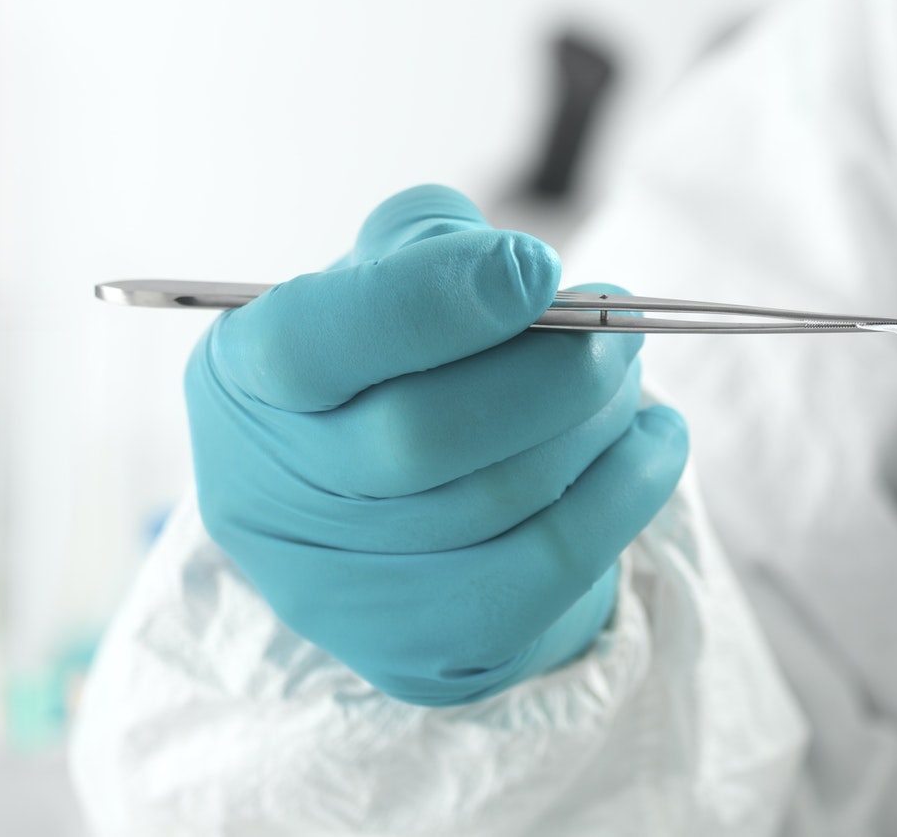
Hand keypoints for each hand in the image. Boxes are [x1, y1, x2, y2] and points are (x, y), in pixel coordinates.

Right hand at [183, 185, 688, 704]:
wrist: (388, 503)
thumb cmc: (391, 356)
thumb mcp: (385, 271)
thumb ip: (432, 242)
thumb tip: (516, 273)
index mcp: (243, 377)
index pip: (312, 341)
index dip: (435, 299)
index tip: (539, 267)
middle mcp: (266, 497)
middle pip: (422, 436)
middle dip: (553, 369)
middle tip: (622, 320)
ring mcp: (337, 592)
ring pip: (502, 499)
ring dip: (599, 421)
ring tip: (628, 374)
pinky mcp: (420, 653)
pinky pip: (552, 569)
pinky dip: (628, 491)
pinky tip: (654, 441)